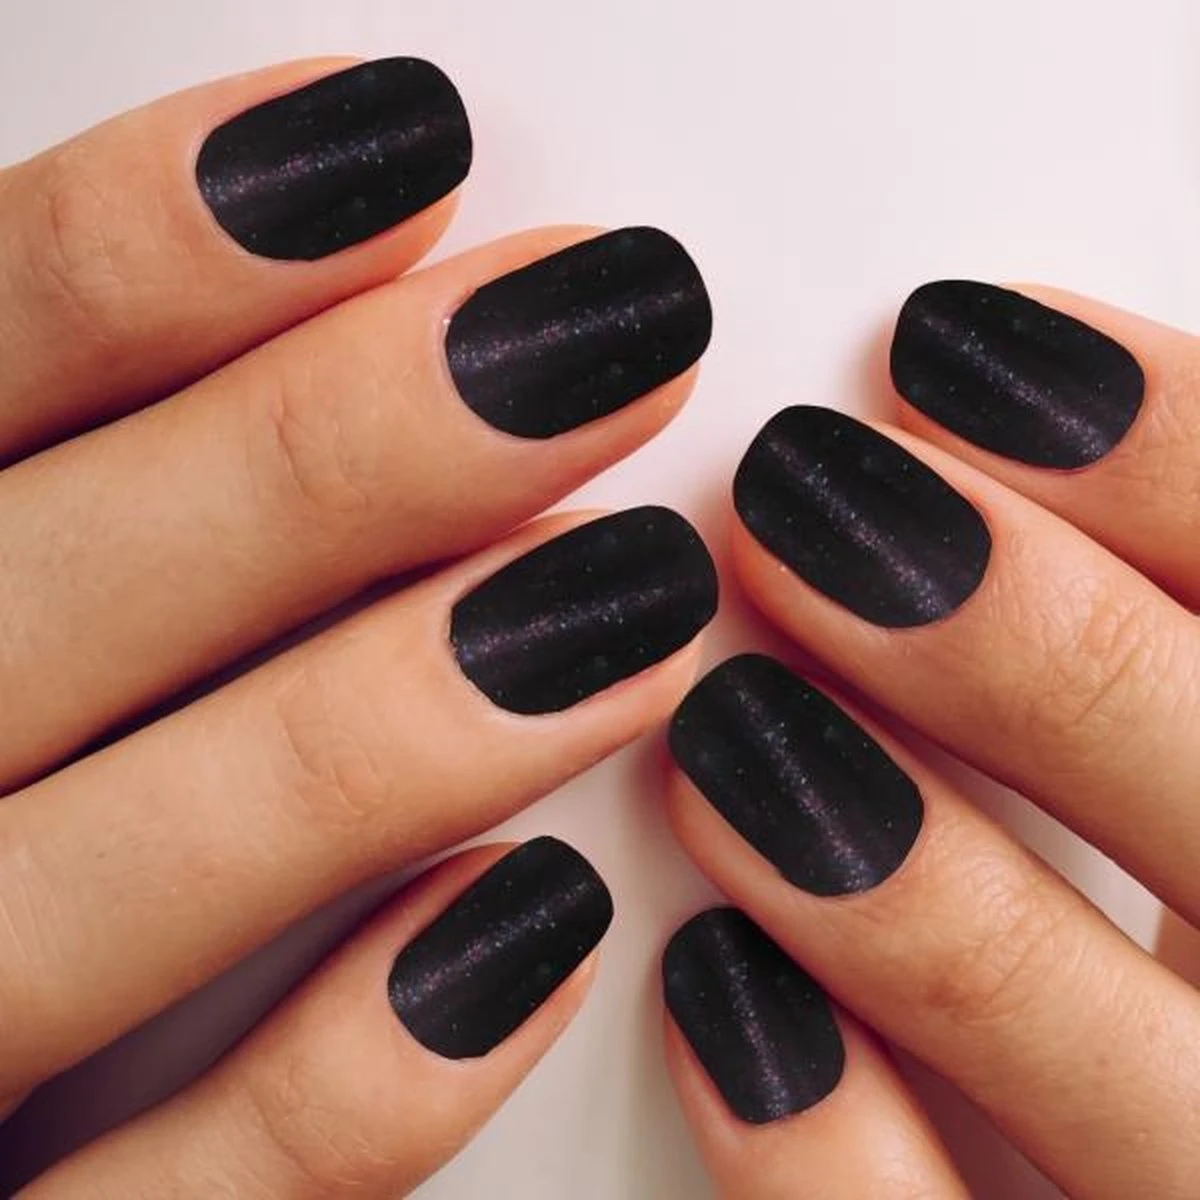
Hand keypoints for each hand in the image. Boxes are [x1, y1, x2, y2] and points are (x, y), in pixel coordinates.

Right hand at [0, 57, 717, 1195]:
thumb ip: (125, 467)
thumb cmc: (10, 704)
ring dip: (368, 743)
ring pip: (80, 901)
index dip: (149, 244)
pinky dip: (338, 1096)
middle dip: (322, 458)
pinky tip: (542, 934)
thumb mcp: (21, 553)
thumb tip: (414, 309)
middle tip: (606, 339)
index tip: (401, 138)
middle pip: (32, 596)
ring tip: (634, 601)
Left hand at [660, 283, 1198, 1196]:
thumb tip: (982, 388)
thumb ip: (1144, 601)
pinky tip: (712, 993)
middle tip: (810, 503)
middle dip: (1042, 652)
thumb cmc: (1171, 818)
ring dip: (925, 903)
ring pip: (1149, 1107)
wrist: (1124, 1117)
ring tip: (729, 736)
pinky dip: (834, 1165)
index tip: (951, 347)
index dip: (1181, 451)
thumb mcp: (1193, 703)